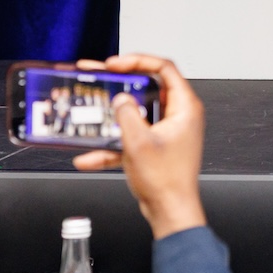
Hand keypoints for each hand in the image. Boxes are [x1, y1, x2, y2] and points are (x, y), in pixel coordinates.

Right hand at [71, 55, 207, 239]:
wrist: (170, 211)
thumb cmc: (166, 180)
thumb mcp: (138, 143)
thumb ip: (127, 116)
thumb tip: (120, 99)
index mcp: (184, 107)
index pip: (164, 69)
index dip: (139, 61)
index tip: (115, 64)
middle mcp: (178, 115)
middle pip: (147, 88)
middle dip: (119, 84)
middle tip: (97, 77)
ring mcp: (167, 130)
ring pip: (136, 114)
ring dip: (111, 116)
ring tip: (88, 111)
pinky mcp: (155, 145)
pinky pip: (130, 138)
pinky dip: (111, 145)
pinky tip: (87, 157)